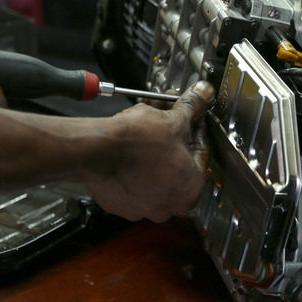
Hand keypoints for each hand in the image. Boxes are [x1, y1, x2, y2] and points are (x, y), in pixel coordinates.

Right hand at [84, 81, 215, 221]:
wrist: (97, 150)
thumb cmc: (138, 143)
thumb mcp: (174, 120)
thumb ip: (193, 107)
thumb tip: (204, 93)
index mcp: (190, 190)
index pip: (200, 153)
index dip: (196, 128)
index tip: (191, 118)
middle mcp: (168, 206)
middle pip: (176, 162)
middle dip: (173, 135)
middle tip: (168, 117)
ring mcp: (141, 208)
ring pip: (154, 171)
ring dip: (153, 147)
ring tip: (147, 122)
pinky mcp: (119, 203)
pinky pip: (131, 180)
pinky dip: (133, 164)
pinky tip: (131, 143)